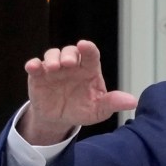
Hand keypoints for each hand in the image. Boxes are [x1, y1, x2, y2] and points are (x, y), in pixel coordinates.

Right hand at [20, 41, 136, 144]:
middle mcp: (71, 65)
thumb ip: (113, 103)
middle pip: (70, 51)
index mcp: (88, 69)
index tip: (84, 45)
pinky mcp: (39, 76)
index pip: (90, 54)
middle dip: (68, 54)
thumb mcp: (98, 110)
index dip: (88, 49)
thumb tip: (133, 102)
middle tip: (67, 64)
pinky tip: (33, 67)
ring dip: (52, 58)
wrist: (59, 120)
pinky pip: (35, 66)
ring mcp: (54, 69)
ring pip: (52, 55)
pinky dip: (33, 64)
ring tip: (53, 68)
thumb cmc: (82, 109)